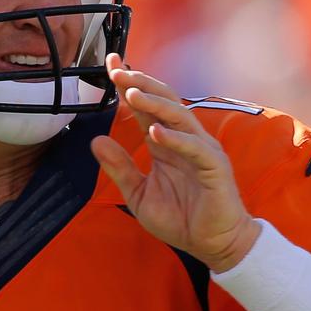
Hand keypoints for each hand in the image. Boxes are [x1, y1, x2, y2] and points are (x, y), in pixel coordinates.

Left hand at [91, 54, 260, 271]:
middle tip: (117, 71)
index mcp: (164, 141)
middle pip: (162, 101)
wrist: (214, 246)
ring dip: (155, 103)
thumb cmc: (181, 218)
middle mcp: (183, 138)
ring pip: (179, 116)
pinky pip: (194, 148)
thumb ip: (119, 168)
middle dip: (139, 83)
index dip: (128, 84)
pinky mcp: (214, 167)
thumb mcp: (138, 193)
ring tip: (132, 93)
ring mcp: (200, 150)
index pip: (144, 106)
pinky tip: (156, 133)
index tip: (110, 64)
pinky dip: (175, 138)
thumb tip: (96, 141)